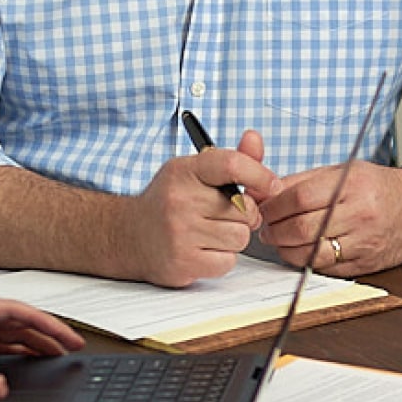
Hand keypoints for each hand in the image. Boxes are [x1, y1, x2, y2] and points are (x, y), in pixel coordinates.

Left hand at [0, 292, 85, 362]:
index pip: (18, 313)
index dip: (47, 324)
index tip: (68, 337)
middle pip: (20, 321)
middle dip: (49, 333)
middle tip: (73, 348)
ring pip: (11, 331)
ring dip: (34, 341)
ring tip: (56, 354)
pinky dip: (16, 347)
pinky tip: (25, 357)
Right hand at [122, 129, 277, 286]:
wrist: (129, 235)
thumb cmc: (169, 201)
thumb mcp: (194, 172)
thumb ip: (230, 160)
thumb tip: (255, 139)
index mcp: (185, 171)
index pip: (232, 165)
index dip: (260, 175)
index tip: (272, 185)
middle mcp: (180, 200)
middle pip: (245, 210)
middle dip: (243, 215)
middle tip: (224, 215)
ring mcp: (180, 233)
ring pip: (240, 238)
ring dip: (233, 238)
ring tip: (211, 232)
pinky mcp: (183, 262)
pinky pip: (228, 262)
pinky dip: (221, 258)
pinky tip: (203, 249)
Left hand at [259, 161, 401, 276]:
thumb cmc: (377, 186)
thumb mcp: (342, 171)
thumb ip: (303, 181)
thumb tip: (265, 192)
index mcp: (352, 184)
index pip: (299, 198)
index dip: (274, 207)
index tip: (264, 210)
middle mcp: (361, 213)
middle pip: (302, 229)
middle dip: (275, 232)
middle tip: (267, 230)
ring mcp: (365, 242)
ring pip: (312, 254)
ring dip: (287, 251)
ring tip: (282, 242)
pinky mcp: (367, 264)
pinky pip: (327, 269)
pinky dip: (308, 262)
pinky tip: (303, 252)